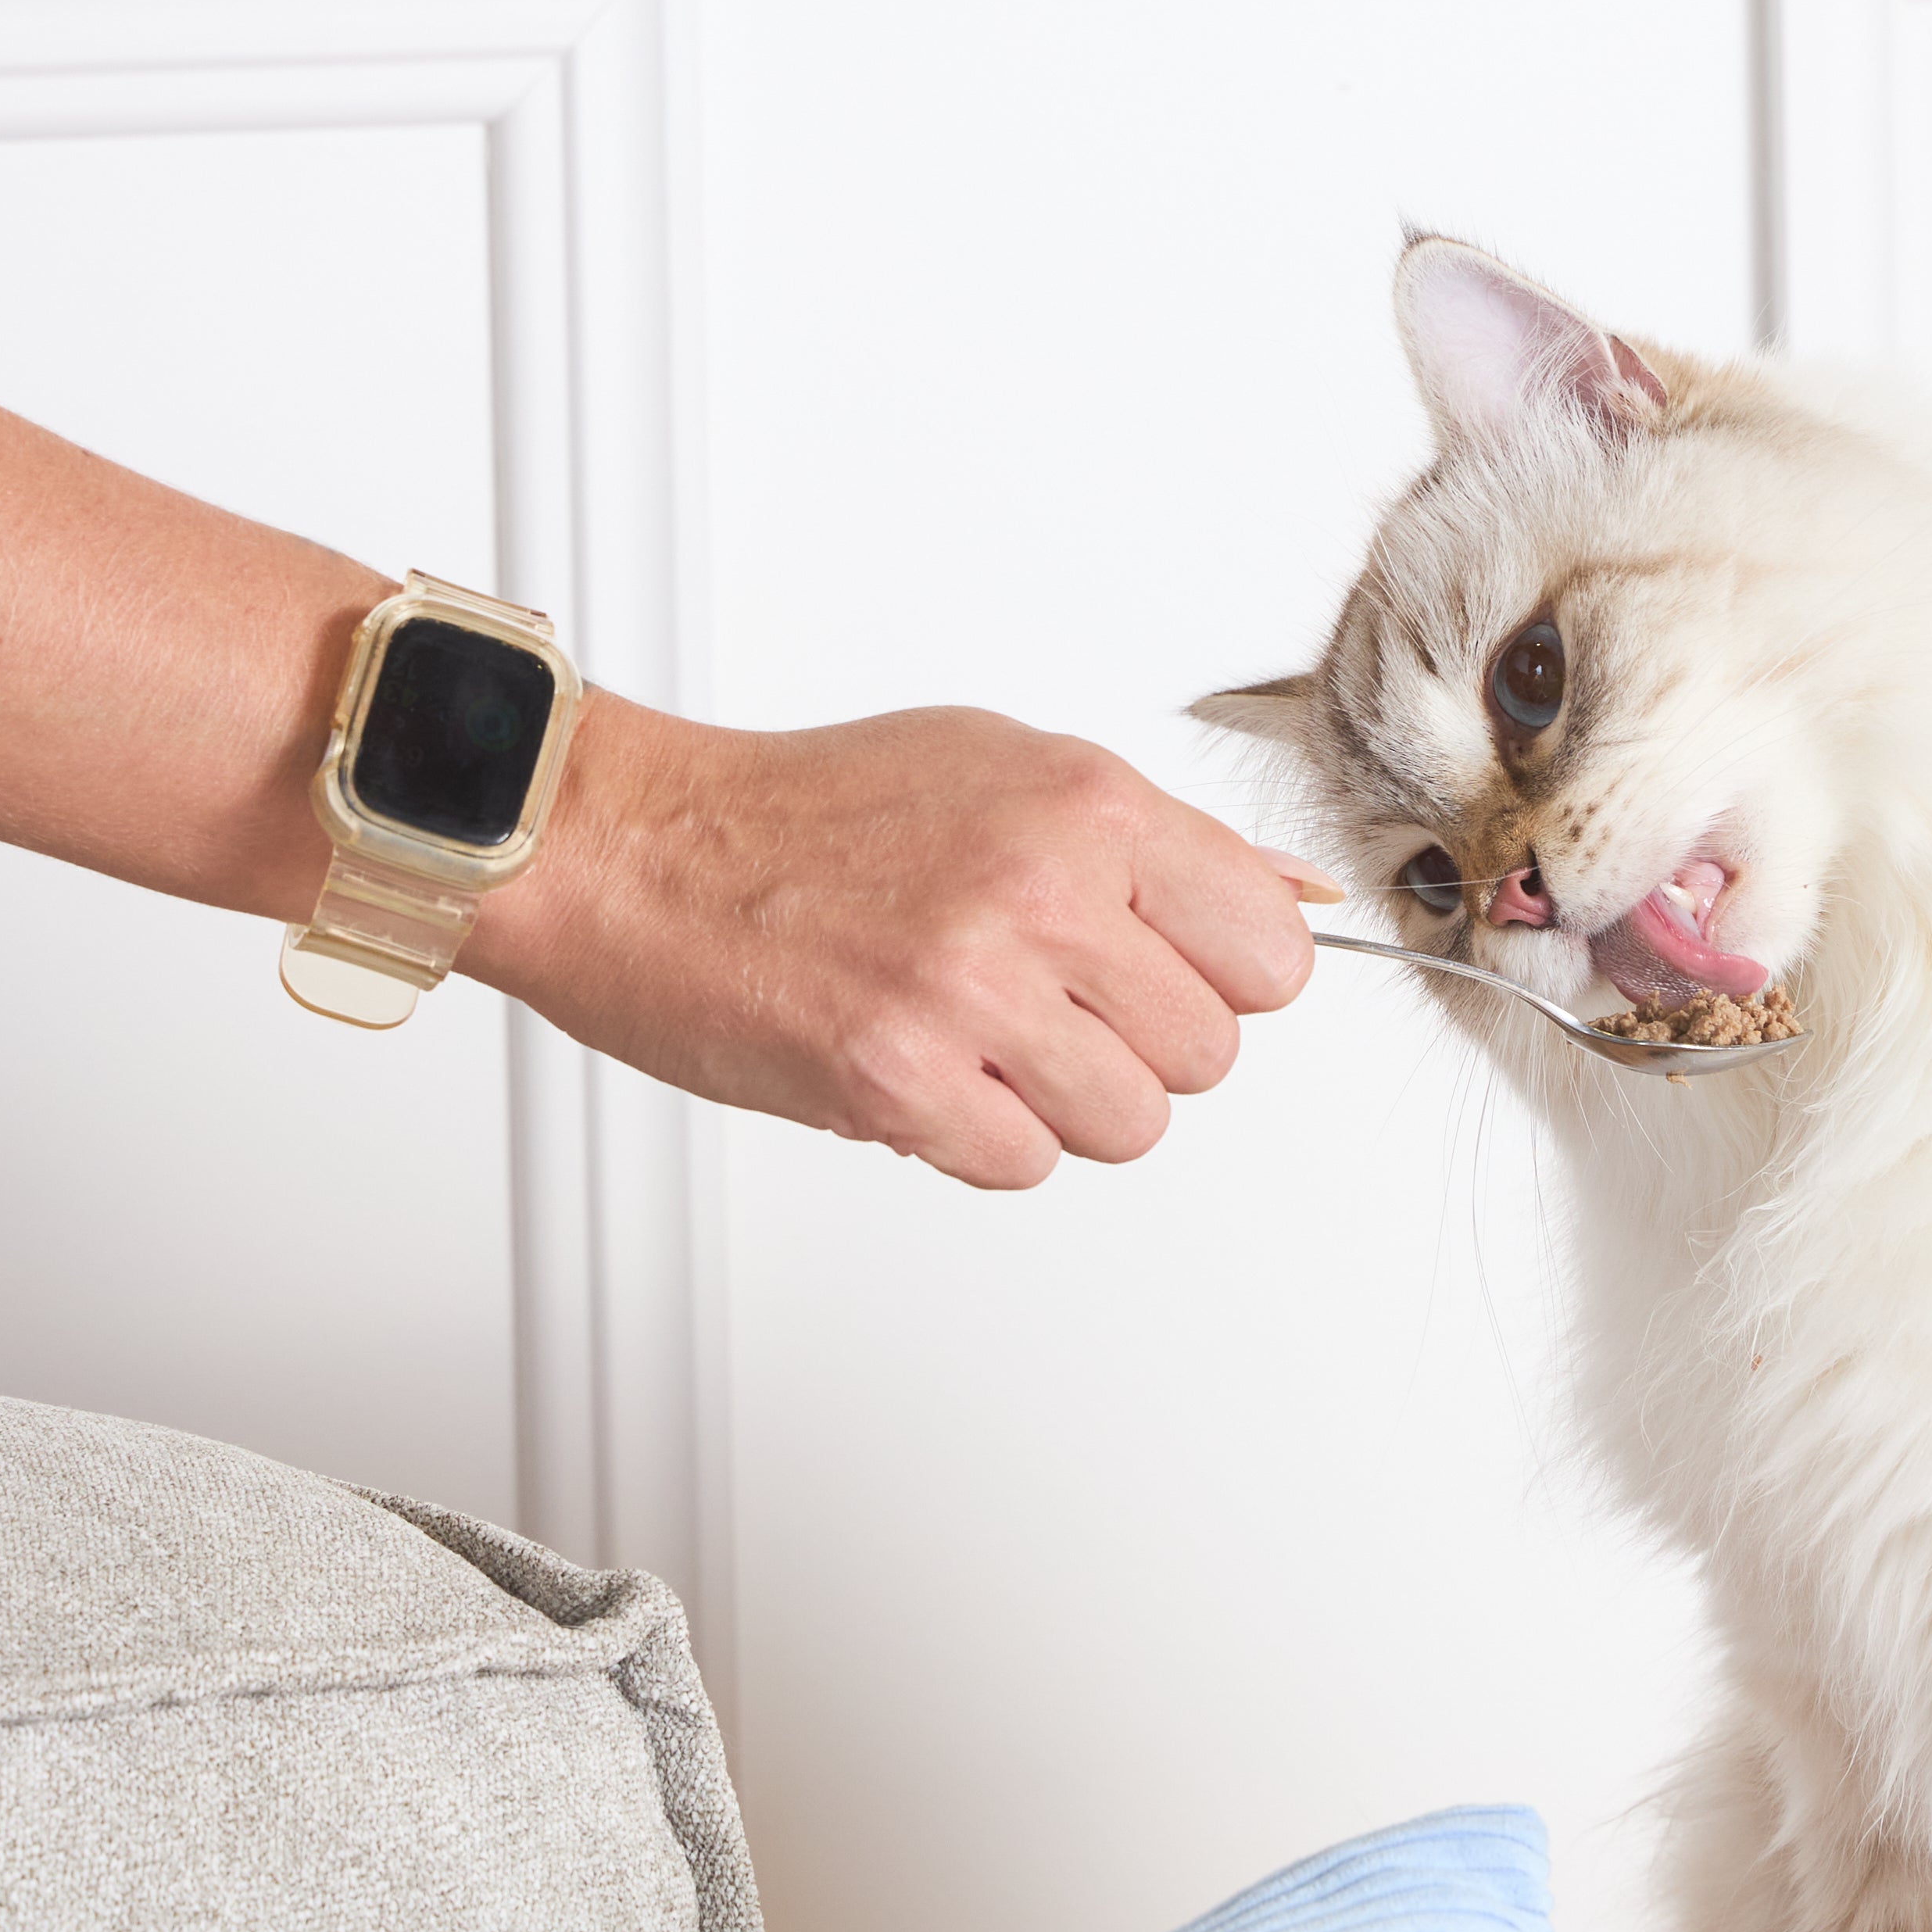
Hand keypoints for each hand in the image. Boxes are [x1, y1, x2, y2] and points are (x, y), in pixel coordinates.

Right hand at [471, 695, 1320, 1190]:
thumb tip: (1293, 893)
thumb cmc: (805, 811)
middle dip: (1139, 1047)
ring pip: (1129, 1122)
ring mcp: (971, 990)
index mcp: (1085, 807)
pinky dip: (977, 1139)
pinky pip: (1022, 1164)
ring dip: (1062, 1105)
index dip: (1227, 978)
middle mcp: (1042, 893)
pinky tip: (923, 1073)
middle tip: (1050, 1009)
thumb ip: (1156, 841)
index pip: (1272, 946)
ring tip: (981, 1042)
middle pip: (1210, 1051)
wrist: (638, 851)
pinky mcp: (899, 1079)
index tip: (1170, 973)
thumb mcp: (1001, 767)